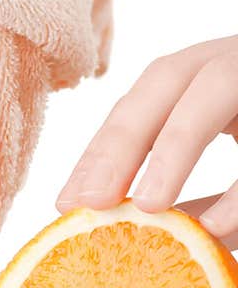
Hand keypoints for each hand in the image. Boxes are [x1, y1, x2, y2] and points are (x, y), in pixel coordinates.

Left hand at [54, 34, 237, 250]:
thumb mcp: (225, 156)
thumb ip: (184, 184)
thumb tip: (132, 224)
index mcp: (199, 76)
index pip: (137, 106)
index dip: (99, 150)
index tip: (65, 204)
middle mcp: (229, 60)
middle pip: (165, 80)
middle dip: (122, 139)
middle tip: (90, 201)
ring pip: (214, 90)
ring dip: (176, 148)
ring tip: (149, 207)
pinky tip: (217, 228)